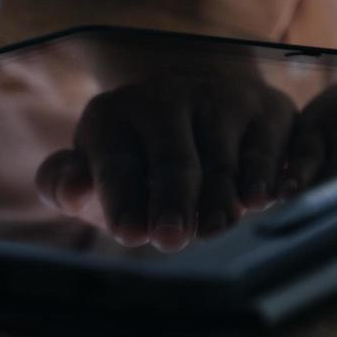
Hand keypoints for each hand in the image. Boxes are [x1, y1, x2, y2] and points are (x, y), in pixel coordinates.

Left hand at [34, 64, 296, 250]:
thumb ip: (63, 183)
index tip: (129, 233)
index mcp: (115, 115)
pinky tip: (265, 199)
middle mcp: (169, 97)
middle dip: (172, 201)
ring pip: (224, 158)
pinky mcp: (269, 109)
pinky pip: (274, 145)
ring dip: (221, 197)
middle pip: (173, 160)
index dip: (121, 199)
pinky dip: (270, 173)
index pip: (116, 164)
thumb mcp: (95, 173)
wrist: (198, 111)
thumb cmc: (136, 162)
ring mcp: (223, 99)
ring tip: (215, 227)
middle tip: (171, 239)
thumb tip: (69, 188)